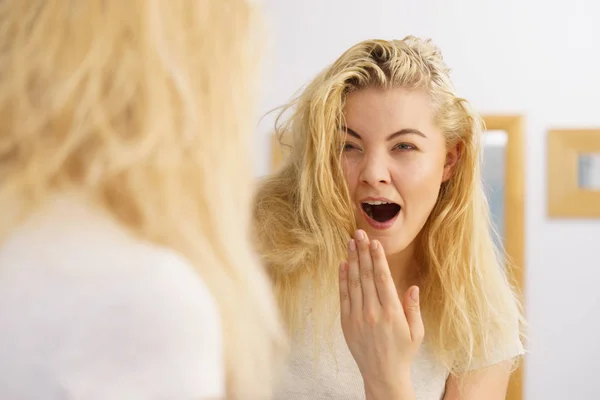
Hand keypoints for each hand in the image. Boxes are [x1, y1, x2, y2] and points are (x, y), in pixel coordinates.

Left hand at [339, 229, 423, 399]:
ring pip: (353, 283)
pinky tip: (343, 264)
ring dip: (352, 260)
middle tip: (359, 233)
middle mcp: (373, 313)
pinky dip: (342, 279)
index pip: (383, 279)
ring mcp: (357, 317)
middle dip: (362, 252)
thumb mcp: (416, 333)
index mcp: (392, 314)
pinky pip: (343, 296)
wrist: (382, 375)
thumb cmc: (403, 352)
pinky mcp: (346, 322)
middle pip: (366, 276)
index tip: (375, 242)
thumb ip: (413, 308)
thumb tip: (412, 287)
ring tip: (350, 243)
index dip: (378, 259)